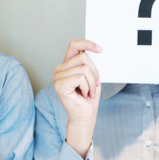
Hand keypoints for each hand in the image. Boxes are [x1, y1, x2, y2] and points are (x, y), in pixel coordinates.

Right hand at [55, 40, 101, 157]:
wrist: (85, 116)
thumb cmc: (89, 98)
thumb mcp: (93, 77)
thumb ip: (91, 63)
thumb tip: (96, 49)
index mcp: (67, 65)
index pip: (74, 45)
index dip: (87, 43)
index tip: (100, 49)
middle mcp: (60, 69)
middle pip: (83, 56)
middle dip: (94, 71)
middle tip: (95, 85)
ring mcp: (58, 77)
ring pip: (84, 68)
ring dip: (92, 82)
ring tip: (89, 92)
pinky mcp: (60, 85)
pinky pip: (80, 78)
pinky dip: (87, 87)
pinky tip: (83, 95)